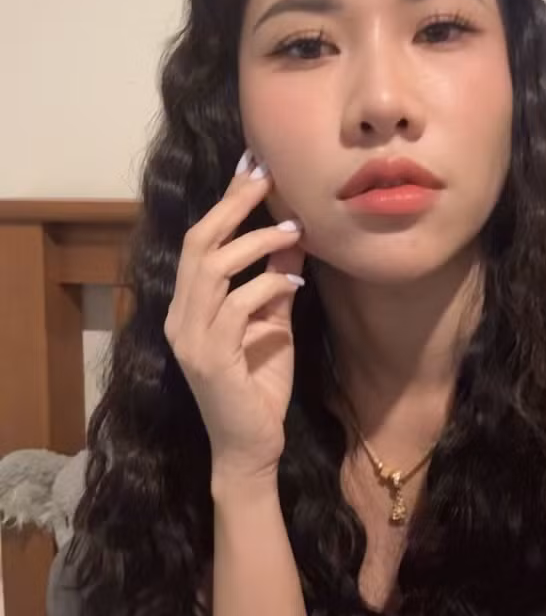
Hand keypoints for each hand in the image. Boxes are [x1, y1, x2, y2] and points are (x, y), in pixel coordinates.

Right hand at [163, 156, 305, 481]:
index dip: (227, 200)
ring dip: (256, 242)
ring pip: (213, 268)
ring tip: (295, 230)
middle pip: (199, 243)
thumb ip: (275, 282)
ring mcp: (190, 338)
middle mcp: (181, 316)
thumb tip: (293, 236)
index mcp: (189, 305)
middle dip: (234, 204)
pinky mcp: (210, 360)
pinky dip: (268, 287)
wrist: (251, 450)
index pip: (201, 240)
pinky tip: (295, 285)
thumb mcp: (273, 324)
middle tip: (268, 176)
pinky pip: (237, 307)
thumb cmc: (260, 388)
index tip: (253, 166)